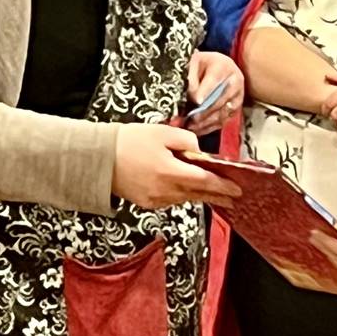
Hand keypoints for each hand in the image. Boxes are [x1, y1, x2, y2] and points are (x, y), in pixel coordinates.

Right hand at [112, 124, 241, 208]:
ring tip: (214, 193)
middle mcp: (165, 190)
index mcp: (171, 172)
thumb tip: (198, 152)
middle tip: (234, 197)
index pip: (205, 181)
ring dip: (199, 195)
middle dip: (217, 195)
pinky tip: (186, 190)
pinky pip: (170, 200)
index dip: (223, 185)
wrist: (98, 158)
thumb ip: (186, 141)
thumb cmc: (129, 141)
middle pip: (198, 194)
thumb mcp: (161, 132)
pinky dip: (181, 195)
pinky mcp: (146, 203)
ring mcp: (155, 199)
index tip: (238, 188)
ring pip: (184, 198)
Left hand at [184, 50, 244, 133]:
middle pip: (219, 100)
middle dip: (203, 112)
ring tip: (190, 127)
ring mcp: (237, 96)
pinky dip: (210, 127)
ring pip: (222, 113)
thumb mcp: (194, 63)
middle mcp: (235, 81)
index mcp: (223, 66)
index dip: (205, 91)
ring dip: (206, 122)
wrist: (219, 66)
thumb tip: (191, 97)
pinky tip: (198, 130)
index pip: (214, 80)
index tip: (196, 101)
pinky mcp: (236, 108)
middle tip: (189, 119)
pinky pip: (224, 121)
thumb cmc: (203, 64)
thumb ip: (191, 77)